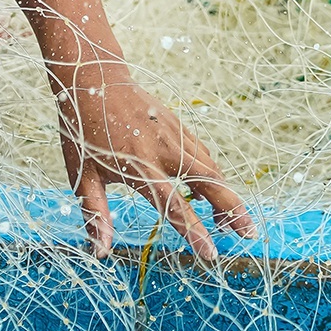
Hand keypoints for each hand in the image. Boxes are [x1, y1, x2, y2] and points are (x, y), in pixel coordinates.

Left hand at [56, 69, 255, 262]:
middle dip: (233, 210)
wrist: (93, 78)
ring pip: (212, 168)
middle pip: (208, 182)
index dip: (193, 229)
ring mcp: (174, 135)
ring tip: (230, 222)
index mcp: (137, 165)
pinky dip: (213, 174)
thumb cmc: (82, 130)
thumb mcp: (81, 173)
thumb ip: (95, 213)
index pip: (172, 203)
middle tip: (249, 234)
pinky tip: (211, 190)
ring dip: (226, 194)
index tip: (211, 252)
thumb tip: (101, 252)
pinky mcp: (179, 125)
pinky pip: (203, 154)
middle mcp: (162, 150)